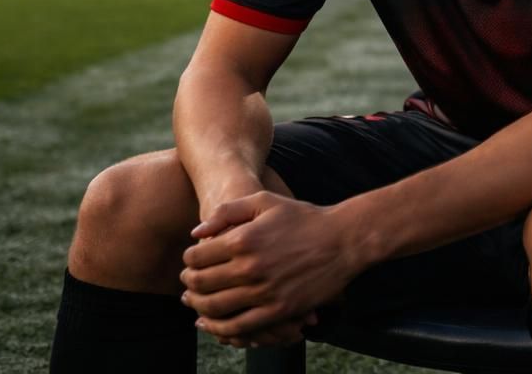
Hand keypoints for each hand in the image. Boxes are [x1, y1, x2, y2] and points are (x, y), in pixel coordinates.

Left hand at [180, 191, 358, 344]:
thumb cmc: (304, 217)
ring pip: (214, 308)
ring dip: (198, 307)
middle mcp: (249, 267)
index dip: (188, 260)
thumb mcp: (265, 201)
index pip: (196, 257)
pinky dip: (220, 329)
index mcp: (242, 239)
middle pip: (200, 283)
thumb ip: (227, 211)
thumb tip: (195, 234)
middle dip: (189, 284)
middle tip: (188, 283)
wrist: (343, 240)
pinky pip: (239, 327)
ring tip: (196, 303)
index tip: (192, 261)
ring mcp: (263, 292)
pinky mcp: (278, 310)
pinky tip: (212, 325)